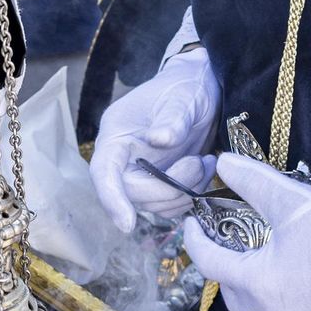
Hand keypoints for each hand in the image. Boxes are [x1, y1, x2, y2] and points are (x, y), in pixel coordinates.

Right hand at [89, 48, 220, 231]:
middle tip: (199, 163)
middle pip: (133, 193)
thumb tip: (160, 140)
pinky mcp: (159, 182)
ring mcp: (140, 173)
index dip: (112, 199)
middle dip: (168, 188)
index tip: (127, 224)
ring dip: (184, 191)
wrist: (201, 88)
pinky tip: (204, 169)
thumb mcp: (182, 97)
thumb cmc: (186, 87)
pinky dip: (189, 195)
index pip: (104, 174)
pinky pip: (169, 204)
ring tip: (206, 162)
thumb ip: (172, 118)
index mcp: (116, 137)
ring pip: (153, 203)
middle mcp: (122, 159)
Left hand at [182, 153, 310, 310]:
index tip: (191, 224)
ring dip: (261, 286)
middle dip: (226, 269)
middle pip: (233, 293)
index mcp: (259, 283)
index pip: (209, 262)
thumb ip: (253, 182)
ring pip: (266, 308)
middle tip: (231, 244)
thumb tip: (223, 164)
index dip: (195, 240)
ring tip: (273, 258)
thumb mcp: (294, 201)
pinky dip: (293, 298)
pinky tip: (309, 277)